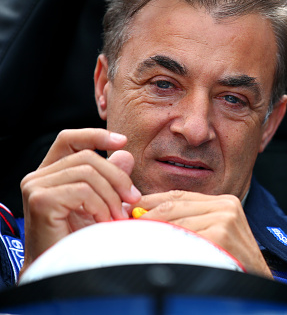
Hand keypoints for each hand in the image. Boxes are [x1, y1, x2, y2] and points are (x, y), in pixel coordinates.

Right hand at [20, 129, 140, 269]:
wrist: (63, 269)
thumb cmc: (80, 238)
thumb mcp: (100, 202)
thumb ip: (110, 178)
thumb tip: (125, 154)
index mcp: (51, 173)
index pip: (70, 139)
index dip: (96, 135)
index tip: (123, 141)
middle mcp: (38, 177)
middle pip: (87, 157)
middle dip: (117, 177)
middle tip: (132, 200)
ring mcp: (36, 187)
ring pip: (88, 173)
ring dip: (111, 196)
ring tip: (117, 217)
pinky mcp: (40, 200)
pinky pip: (83, 191)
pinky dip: (100, 206)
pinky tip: (103, 221)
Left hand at [134, 190, 271, 278]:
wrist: (258, 285)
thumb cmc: (230, 262)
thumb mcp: (213, 235)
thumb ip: (187, 221)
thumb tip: (141, 214)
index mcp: (223, 202)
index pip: (177, 196)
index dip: (149, 202)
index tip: (127, 212)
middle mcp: (226, 205)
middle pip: (172, 207)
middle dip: (145, 217)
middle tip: (122, 227)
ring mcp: (225, 219)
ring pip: (174, 223)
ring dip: (151, 233)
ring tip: (131, 242)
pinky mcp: (221, 235)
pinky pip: (182, 238)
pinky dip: (164, 245)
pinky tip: (152, 253)